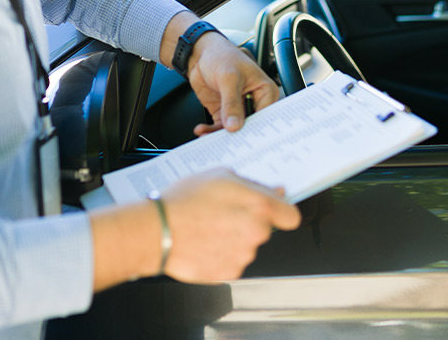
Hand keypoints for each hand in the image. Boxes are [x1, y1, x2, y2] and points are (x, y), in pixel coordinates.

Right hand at [160, 168, 300, 281]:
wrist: (156, 231)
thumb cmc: (183, 201)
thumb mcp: (219, 176)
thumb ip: (252, 184)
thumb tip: (273, 192)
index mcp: (259, 206)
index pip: (291, 216)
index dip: (281, 212)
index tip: (274, 212)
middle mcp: (256, 232)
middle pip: (264, 230)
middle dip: (249, 222)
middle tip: (224, 214)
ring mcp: (243, 255)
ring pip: (246, 246)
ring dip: (233, 239)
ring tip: (208, 228)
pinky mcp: (228, 272)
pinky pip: (231, 261)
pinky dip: (221, 255)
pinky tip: (204, 243)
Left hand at [186, 31, 278, 134]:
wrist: (199, 54)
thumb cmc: (221, 56)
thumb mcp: (229, 78)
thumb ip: (232, 103)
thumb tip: (235, 125)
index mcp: (265, 91)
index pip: (265, 116)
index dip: (255, 129)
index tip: (243, 138)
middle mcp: (255, 102)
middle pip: (250, 126)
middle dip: (237, 135)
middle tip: (225, 143)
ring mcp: (239, 108)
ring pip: (234, 129)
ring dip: (219, 135)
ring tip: (207, 136)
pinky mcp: (224, 113)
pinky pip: (220, 127)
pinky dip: (211, 131)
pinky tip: (202, 130)